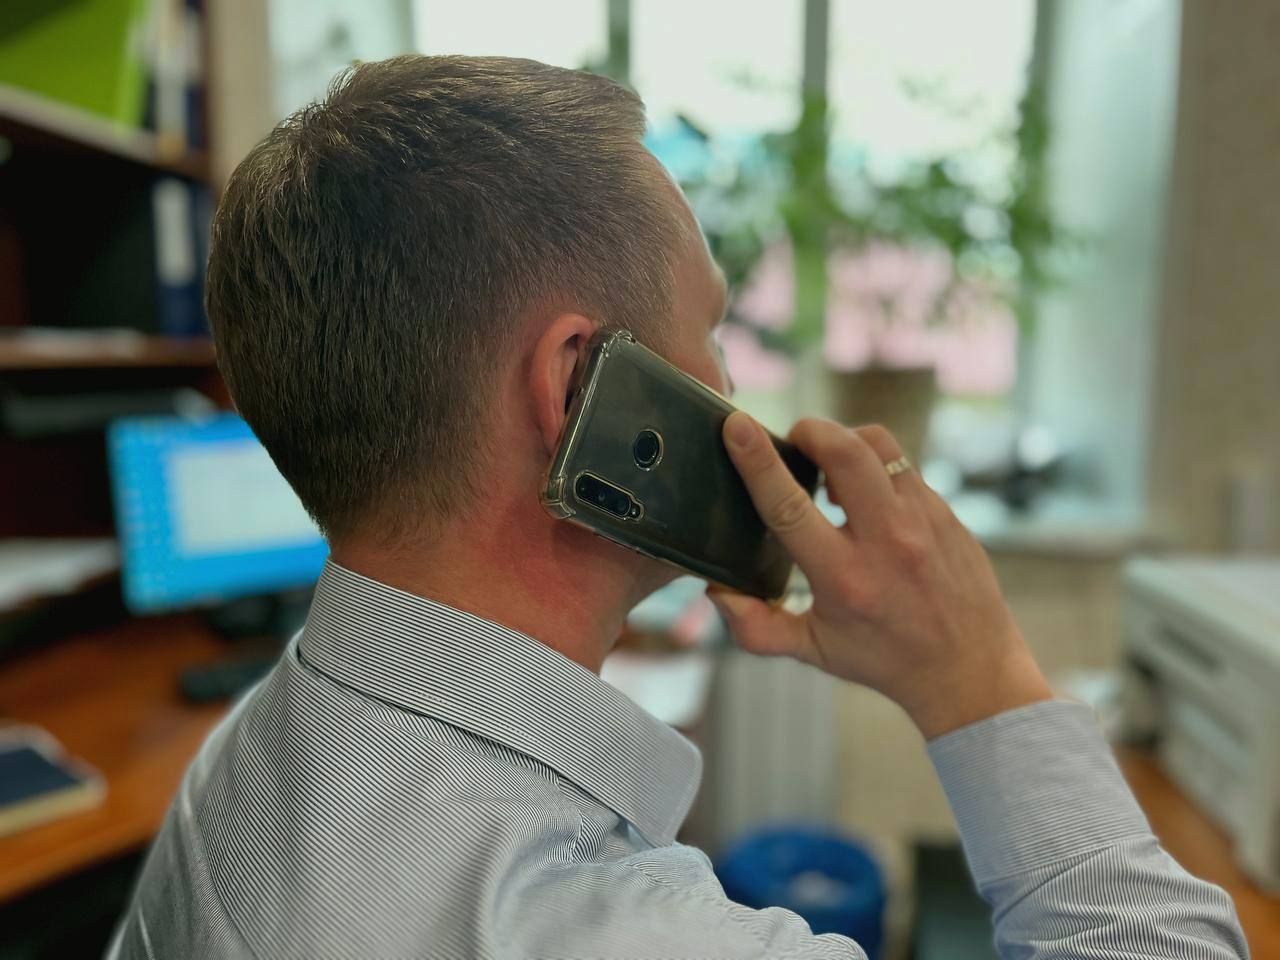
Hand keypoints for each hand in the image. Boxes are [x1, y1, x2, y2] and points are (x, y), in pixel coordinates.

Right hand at [710, 413, 1051, 738]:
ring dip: (844, 440)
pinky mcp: (946, 512)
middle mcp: (886, 542)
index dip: (757, 461)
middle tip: (793, 441)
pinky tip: (865, 492)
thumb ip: (756, 627)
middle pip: (844, 451)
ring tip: (828, 465)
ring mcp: (923, 520)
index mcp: (843, 578)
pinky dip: (875, 466)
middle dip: (809, 430)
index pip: (789, 505)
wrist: (969, 669)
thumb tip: (717, 592)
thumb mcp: (813, 651)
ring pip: (878, 444)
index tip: (736, 427)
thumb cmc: (883, 658)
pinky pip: (903, 465)